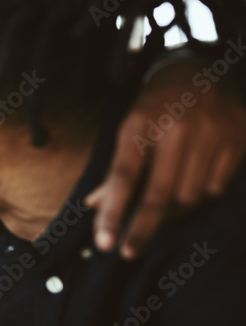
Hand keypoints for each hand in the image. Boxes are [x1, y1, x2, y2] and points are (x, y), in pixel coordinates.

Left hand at [87, 59, 245, 257]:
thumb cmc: (156, 109)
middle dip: (142, 229)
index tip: (103, 243)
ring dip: (176, 207)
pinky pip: (215, 188)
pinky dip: (202, 193)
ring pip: (189, 196)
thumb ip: (115, 170)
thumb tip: (93, 205)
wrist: (200, 73)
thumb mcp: (129, 130)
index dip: (113, 213)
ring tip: (169, 196)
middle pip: (158, 195)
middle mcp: (175, 128)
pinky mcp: (235, 140)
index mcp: (139, 124)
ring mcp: (209, 134)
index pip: (122, 178)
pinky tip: (196, 179)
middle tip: (128, 252)